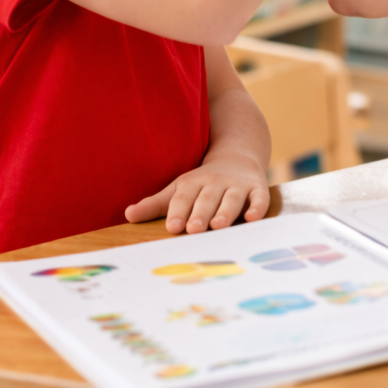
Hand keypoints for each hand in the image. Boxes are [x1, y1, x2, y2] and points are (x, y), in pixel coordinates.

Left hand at [124, 152, 269, 233]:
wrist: (237, 158)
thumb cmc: (202, 184)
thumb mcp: (179, 189)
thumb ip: (155, 204)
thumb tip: (127, 215)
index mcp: (193, 183)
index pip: (184, 196)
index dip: (178, 210)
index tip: (172, 226)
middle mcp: (215, 182)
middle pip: (207, 198)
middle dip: (201, 213)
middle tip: (194, 229)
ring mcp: (237, 185)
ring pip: (232, 198)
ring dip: (226, 211)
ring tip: (219, 226)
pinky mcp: (257, 189)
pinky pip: (259, 197)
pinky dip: (257, 206)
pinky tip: (253, 216)